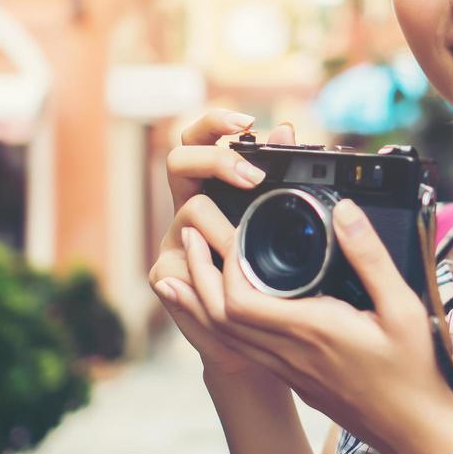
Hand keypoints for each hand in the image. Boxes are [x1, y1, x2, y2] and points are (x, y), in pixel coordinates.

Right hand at [149, 109, 293, 377]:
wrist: (258, 331)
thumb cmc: (273, 271)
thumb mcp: (282, 220)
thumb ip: (281, 175)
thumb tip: (288, 129)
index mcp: (213, 184)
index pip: (200, 136)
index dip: (215, 122)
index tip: (249, 122)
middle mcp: (188, 204)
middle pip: (180, 159)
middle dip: (216, 160)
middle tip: (252, 177)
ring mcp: (174, 239)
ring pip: (191, 212)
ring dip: (226, 227)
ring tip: (251, 243)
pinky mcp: (165, 274)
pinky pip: (183, 264)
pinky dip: (211, 271)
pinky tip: (229, 279)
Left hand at [178, 187, 452, 453]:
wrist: (415, 432)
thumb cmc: (413, 372)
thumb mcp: (403, 307)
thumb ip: (370, 257)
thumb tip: (345, 212)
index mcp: (310, 332)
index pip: (238, 303)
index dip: (222, 267)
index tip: (225, 235)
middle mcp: (289, 353)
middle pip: (218, 319)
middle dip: (197, 276)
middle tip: (189, 239)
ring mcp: (289, 370)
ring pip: (225, 338)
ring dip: (201, 301)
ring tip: (186, 270)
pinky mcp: (295, 379)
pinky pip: (244, 349)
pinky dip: (222, 323)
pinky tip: (224, 307)